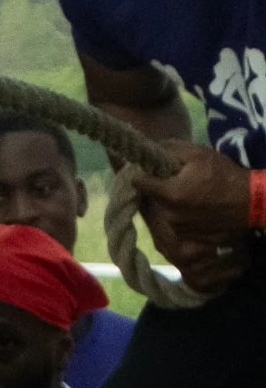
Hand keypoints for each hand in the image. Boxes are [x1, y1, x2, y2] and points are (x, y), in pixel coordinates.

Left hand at [136, 147, 256, 295]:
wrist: (250, 203)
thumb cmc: (224, 176)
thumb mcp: (198, 154)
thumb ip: (169, 149)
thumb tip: (150, 149)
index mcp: (169, 193)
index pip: (138, 182)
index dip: (142, 174)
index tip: (149, 170)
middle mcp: (169, 215)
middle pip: (150, 198)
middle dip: (157, 189)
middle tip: (171, 181)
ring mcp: (178, 229)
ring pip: (161, 212)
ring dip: (167, 204)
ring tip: (186, 195)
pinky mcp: (187, 238)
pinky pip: (173, 224)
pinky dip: (178, 216)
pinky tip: (192, 208)